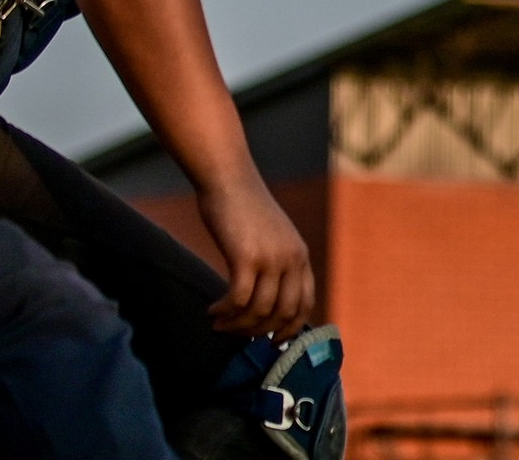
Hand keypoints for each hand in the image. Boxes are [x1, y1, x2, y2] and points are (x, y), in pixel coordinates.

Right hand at [198, 172, 316, 339]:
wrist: (228, 178)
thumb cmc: (244, 209)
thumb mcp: (272, 237)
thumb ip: (276, 264)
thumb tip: (266, 301)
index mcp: (301, 255)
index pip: (305, 303)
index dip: (289, 328)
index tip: (270, 340)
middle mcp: (292, 258)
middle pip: (284, 313)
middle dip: (259, 331)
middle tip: (235, 333)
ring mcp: (271, 258)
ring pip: (259, 311)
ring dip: (237, 325)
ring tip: (218, 323)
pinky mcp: (246, 257)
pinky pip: (238, 300)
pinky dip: (225, 312)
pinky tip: (212, 311)